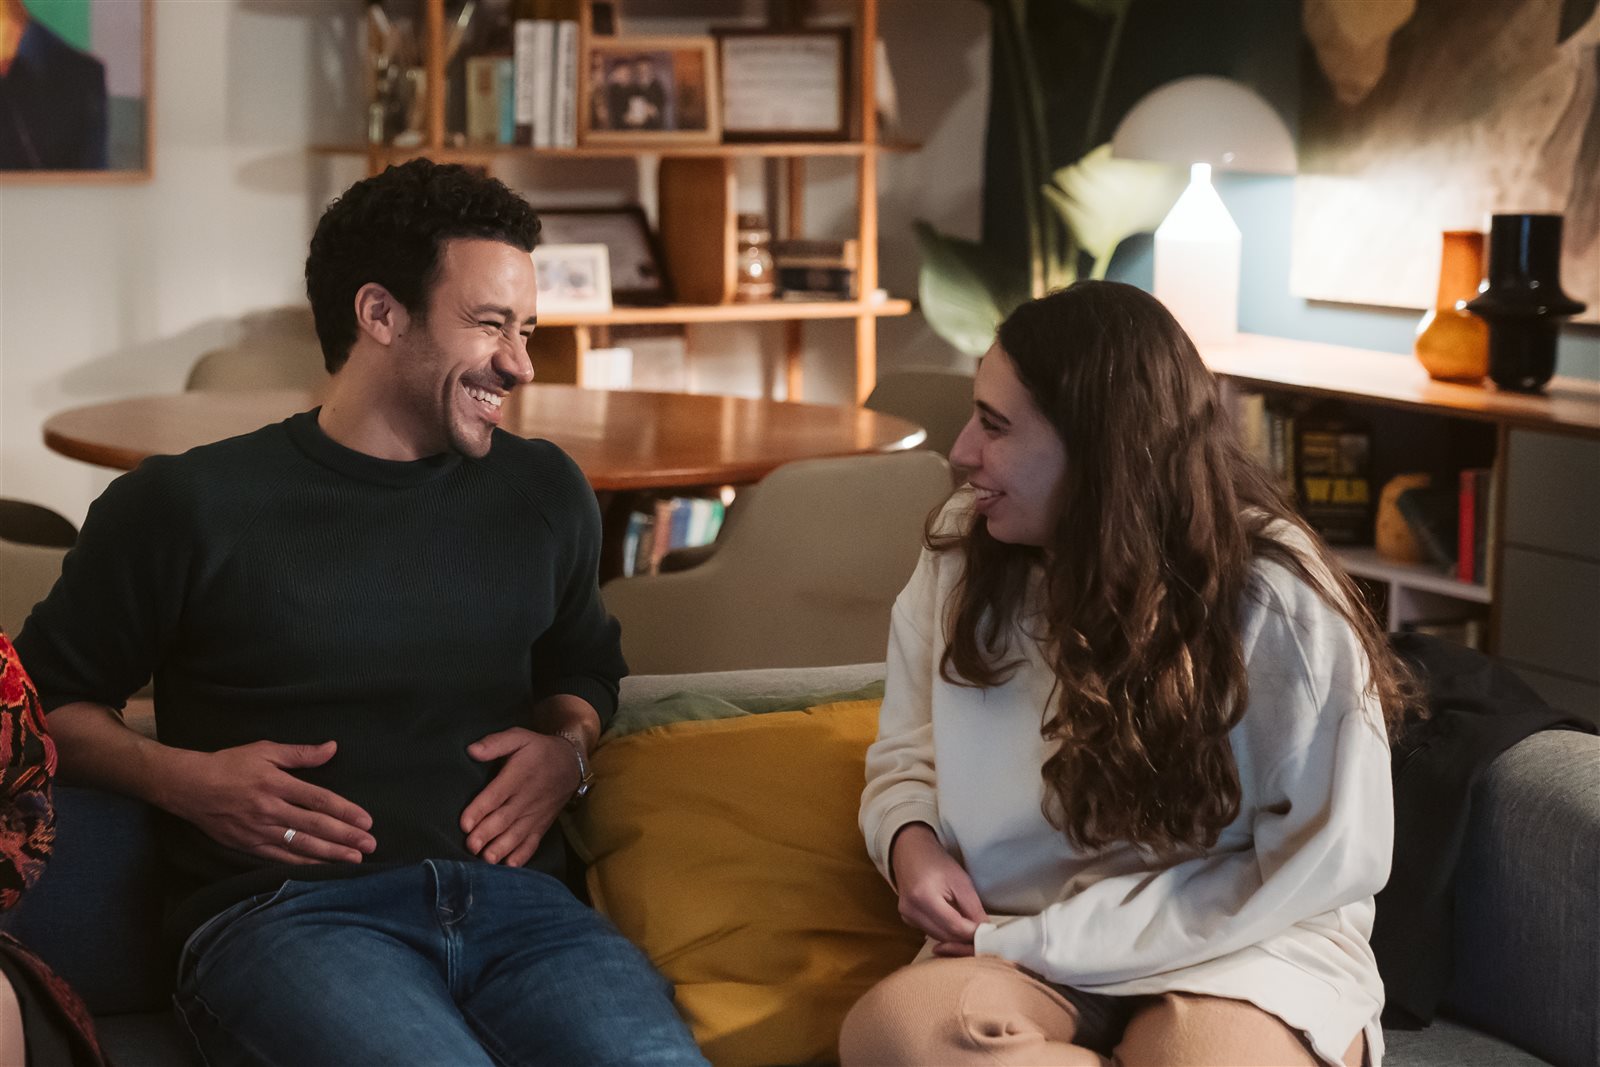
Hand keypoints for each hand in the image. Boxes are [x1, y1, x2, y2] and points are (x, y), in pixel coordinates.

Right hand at [163, 741, 375, 864]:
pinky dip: (302, 864)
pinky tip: (320, 869)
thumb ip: (300, 753)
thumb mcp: (265, 750)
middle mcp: (270, 810)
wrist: (188, 786)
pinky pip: (280, 857)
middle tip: (370, 846)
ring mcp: (259, 830)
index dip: (345, 812)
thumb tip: (332, 748)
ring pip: (300, 845)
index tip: (367, 821)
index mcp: (277, 784)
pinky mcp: (248, 845)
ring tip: (354, 861)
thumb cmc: (229, 764)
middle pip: (315, 826)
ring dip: (329, 854)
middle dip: (345, 837)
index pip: (319, 800)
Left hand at [461, 727, 578, 866]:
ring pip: (517, 834)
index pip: (496, 795)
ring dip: (502, 848)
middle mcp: (527, 798)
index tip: (465, 823)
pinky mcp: (542, 825)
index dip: (480, 809)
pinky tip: (510, 866)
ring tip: (487, 859)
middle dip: (487, 834)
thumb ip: (495, 743)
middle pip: (504, 818)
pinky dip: (522, 855)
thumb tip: (471, 750)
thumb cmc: (538, 750)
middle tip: (471, 846)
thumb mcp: (519, 737)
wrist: (571, 764)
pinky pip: (532, 842)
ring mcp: (535, 814)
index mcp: (518, 776)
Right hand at [890, 822, 988, 947]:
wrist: (911, 853)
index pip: (953, 926)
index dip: (973, 933)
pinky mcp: (907, 920)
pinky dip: (945, 931)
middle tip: (982, 932)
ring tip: (970, 926)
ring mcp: (906, 917)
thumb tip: (985, 930)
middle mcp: (911, 910)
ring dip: (956, 936)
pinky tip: (954, 921)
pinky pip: (931, 932)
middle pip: (946, 936)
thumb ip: (973, 907)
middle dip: (966, 937)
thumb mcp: (960, 880)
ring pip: (939, 937)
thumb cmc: (936, 862)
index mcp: (923, 897)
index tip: (988, 933)